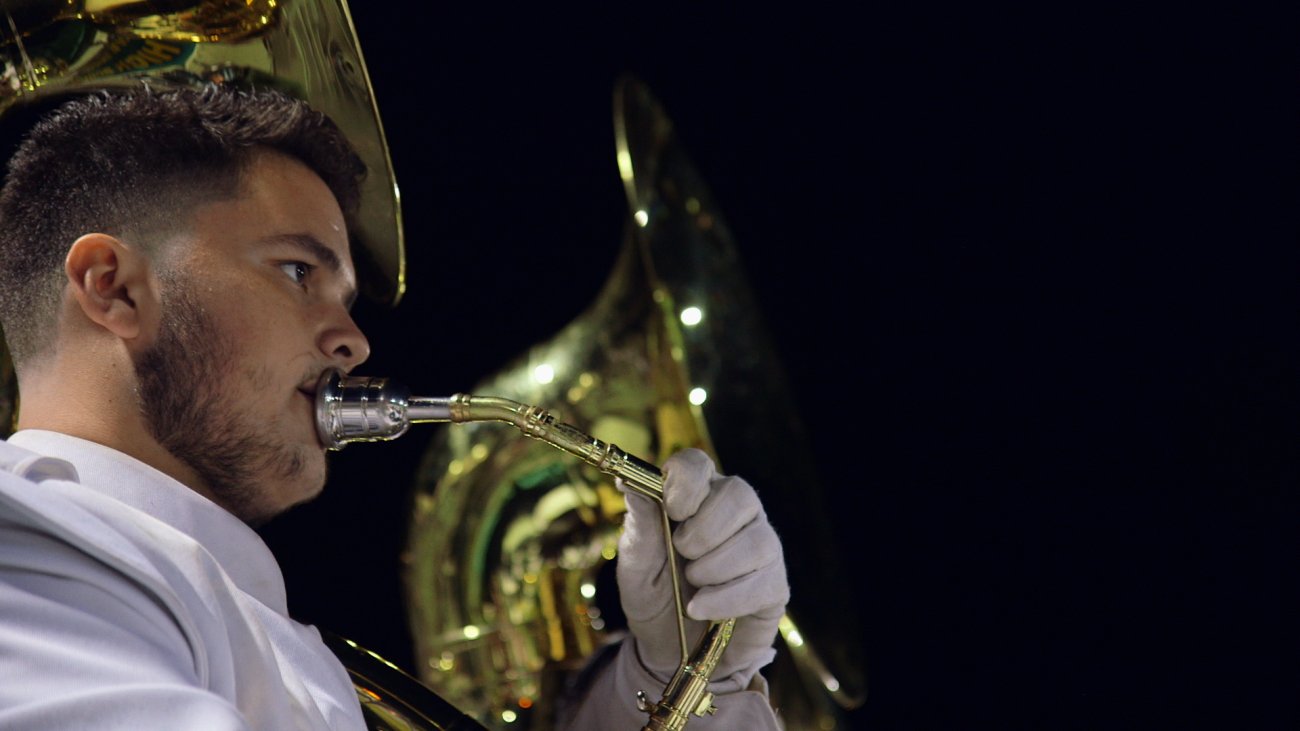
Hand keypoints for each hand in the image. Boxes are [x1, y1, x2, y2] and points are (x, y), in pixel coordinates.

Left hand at [616, 449, 788, 691]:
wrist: (670, 649)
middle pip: (739, 493)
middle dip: (704, 531)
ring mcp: (760, 545)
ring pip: (756, 540)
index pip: (697, 463)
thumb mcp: (635, 565)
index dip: (687, 482)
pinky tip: (702, 608)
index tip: (672, 510)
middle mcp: (735, 512)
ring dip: (714, 568)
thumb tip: (629, 483)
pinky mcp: (774, 583)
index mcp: (695, 496)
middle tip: (682, 554)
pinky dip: (726, 599)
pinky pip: (764, 581)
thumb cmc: (653, 596)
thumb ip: (639, 526)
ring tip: (691, 585)